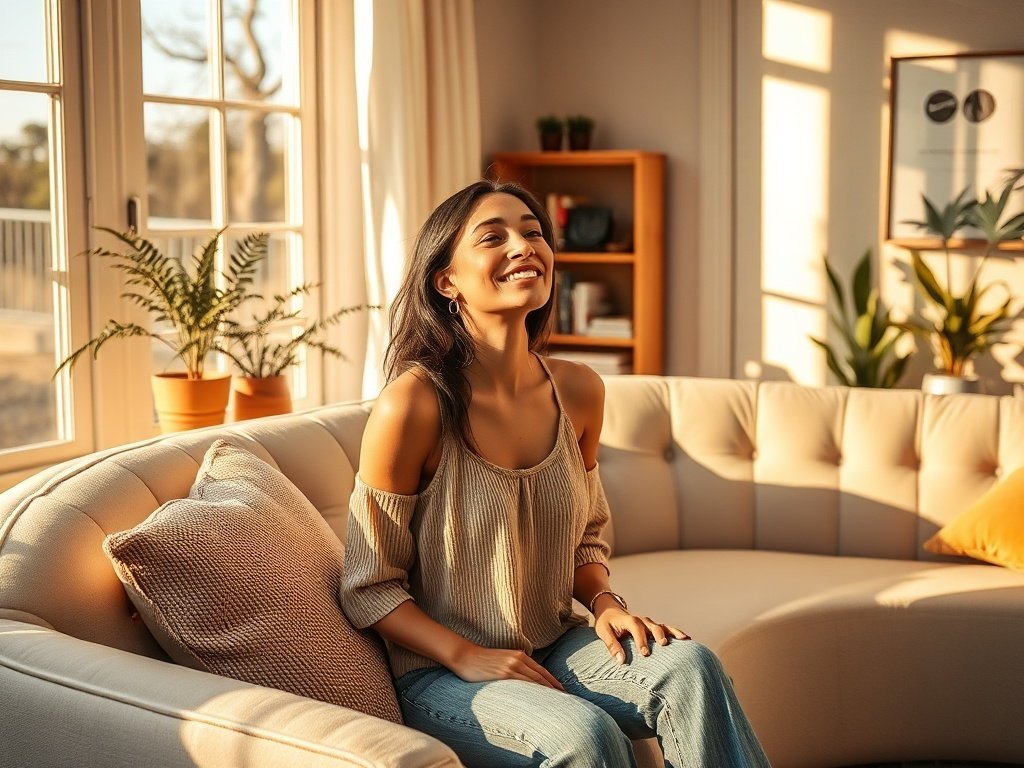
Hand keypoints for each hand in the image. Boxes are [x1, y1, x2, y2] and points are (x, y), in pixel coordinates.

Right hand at [449, 642, 564, 689]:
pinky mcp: (504, 674)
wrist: (465, 656)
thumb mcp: (502, 660)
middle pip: (542, 676)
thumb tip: (523, 680)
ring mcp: (512, 666)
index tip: (563, 691)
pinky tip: (541, 699)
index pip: (541, 670)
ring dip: (548, 691)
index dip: (553, 681)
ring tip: (558, 702)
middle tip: (567, 698)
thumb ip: (515, 666)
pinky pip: (524, 684)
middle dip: (555, 687)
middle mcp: (519, 659)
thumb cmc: (482, 660)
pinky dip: (535, 691)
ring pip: (536, 680)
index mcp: (519, 655)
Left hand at [594, 606, 689, 664]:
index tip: (645, 653)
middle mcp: (642, 620)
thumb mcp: (603, 632)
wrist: (610, 610)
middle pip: (652, 626)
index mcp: (629, 620)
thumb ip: (612, 646)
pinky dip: (676, 633)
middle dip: (658, 635)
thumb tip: (621, 661)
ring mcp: (649, 623)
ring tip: (684, 639)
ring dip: (673, 632)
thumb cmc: (606, 623)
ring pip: (663, 626)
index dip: (641, 639)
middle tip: (663, 645)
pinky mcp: (653, 627)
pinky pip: (667, 629)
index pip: (636, 628)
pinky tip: (686, 639)